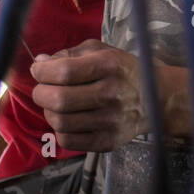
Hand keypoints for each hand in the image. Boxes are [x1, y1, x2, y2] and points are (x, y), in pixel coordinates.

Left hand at [29, 38, 151, 151]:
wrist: (155, 98)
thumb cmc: (123, 71)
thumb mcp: (102, 52)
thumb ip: (70, 54)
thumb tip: (40, 62)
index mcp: (109, 65)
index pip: (63, 71)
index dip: (41, 71)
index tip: (38, 70)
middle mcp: (111, 93)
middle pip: (58, 99)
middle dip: (40, 93)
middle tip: (43, 90)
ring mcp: (111, 120)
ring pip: (60, 122)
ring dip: (49, 112)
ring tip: (55, 105)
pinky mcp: (108, 141)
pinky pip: (68, 141)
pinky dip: (60, 130)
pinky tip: (67, 120)